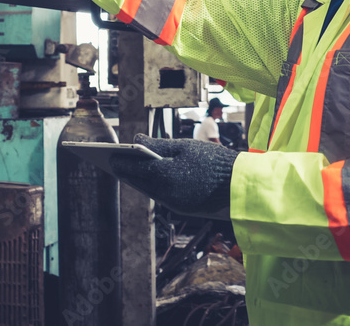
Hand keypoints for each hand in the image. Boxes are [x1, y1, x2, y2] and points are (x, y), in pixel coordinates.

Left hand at [109, 134, 238, 214]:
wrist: (238, 185)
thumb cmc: (213, 160)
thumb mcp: (185, 146)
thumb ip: (158, 144)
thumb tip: (137, 140)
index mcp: (164, 174)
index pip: (133, 167)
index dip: (120, 160)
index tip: (110, 154)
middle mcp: (165, 192)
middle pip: (137, 181)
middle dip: (125, 171)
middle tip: (115, 161)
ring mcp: (172, 203)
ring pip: (147, 190)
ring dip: (137, 180)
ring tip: (129, 169)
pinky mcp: (181, 210)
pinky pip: (159, 197)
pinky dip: (152, 187)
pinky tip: (148, 179)